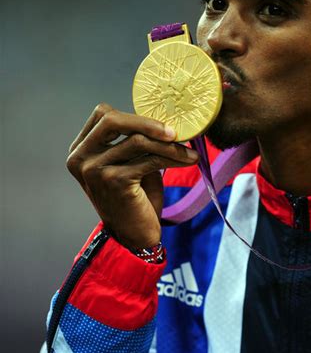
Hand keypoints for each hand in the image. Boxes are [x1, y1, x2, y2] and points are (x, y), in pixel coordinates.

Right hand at [67, 103, 197, 247]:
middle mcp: (80, 158)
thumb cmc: (135, 199)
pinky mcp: (114, 180)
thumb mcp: (129, 164)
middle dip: (147, 122)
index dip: (133, 115)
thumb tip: (162, 118)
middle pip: (112, 120)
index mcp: (80, 150)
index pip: (102, 115)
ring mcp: (94, 169)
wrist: (134, 236)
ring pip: (137, 140)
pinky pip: (149, 159)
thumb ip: (134, 141)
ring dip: (169, 145)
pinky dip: (173, 157)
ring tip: (189, 152)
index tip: (159, 125)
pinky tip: (189, 160)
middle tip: (175, 131)